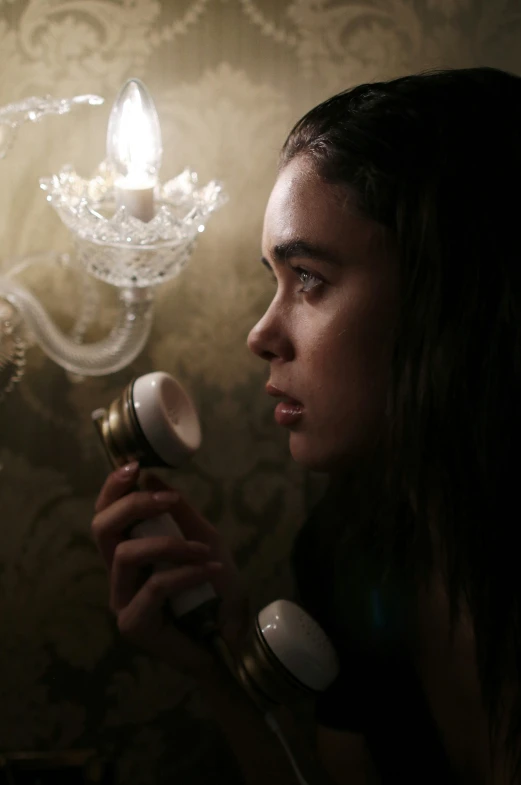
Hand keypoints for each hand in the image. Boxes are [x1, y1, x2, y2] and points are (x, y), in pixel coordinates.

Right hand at [91, 462, 249, 679]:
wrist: (232, 640)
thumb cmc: (215, 591)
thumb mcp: (203, 541)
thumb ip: (178, 513)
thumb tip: (149, 476)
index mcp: (129, 553)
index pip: (106, 515)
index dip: (112, 489)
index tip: (134, 466)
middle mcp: (118, 575)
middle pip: (101, 529)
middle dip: (133, 505)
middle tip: (169, 501)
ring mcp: (122, 601)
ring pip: (127, 555)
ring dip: (171, 545)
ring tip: (206, 551)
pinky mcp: (133, 624)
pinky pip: (153, 586)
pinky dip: (186, 572)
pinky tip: (212, 571)